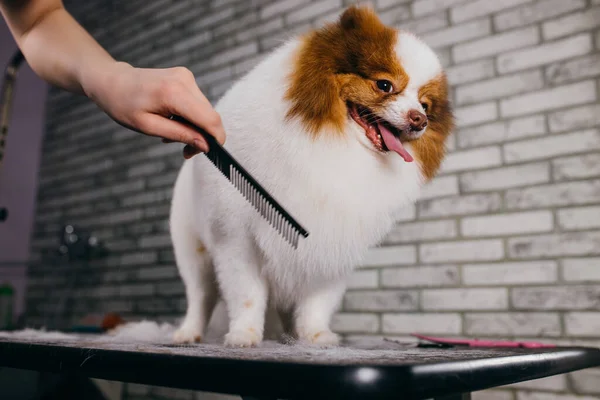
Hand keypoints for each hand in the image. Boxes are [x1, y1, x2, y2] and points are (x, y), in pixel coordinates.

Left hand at [84, 61, 225, 158]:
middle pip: (210, 116)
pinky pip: (198, 103)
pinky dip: (190, 117)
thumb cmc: (124, 105)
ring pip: (205, 111)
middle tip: (184, 151)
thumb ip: (180, 135)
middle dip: (202, 136)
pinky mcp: (186, 77)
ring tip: (171, 134)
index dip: (216, 138)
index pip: (210, 119)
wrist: (113, 82)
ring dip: (195, 127)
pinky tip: (173, 120)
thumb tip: (206, 145)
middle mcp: (184, 80)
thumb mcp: (149, 127)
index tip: (209, 153)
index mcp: (174, 92)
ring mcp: (186, 76)